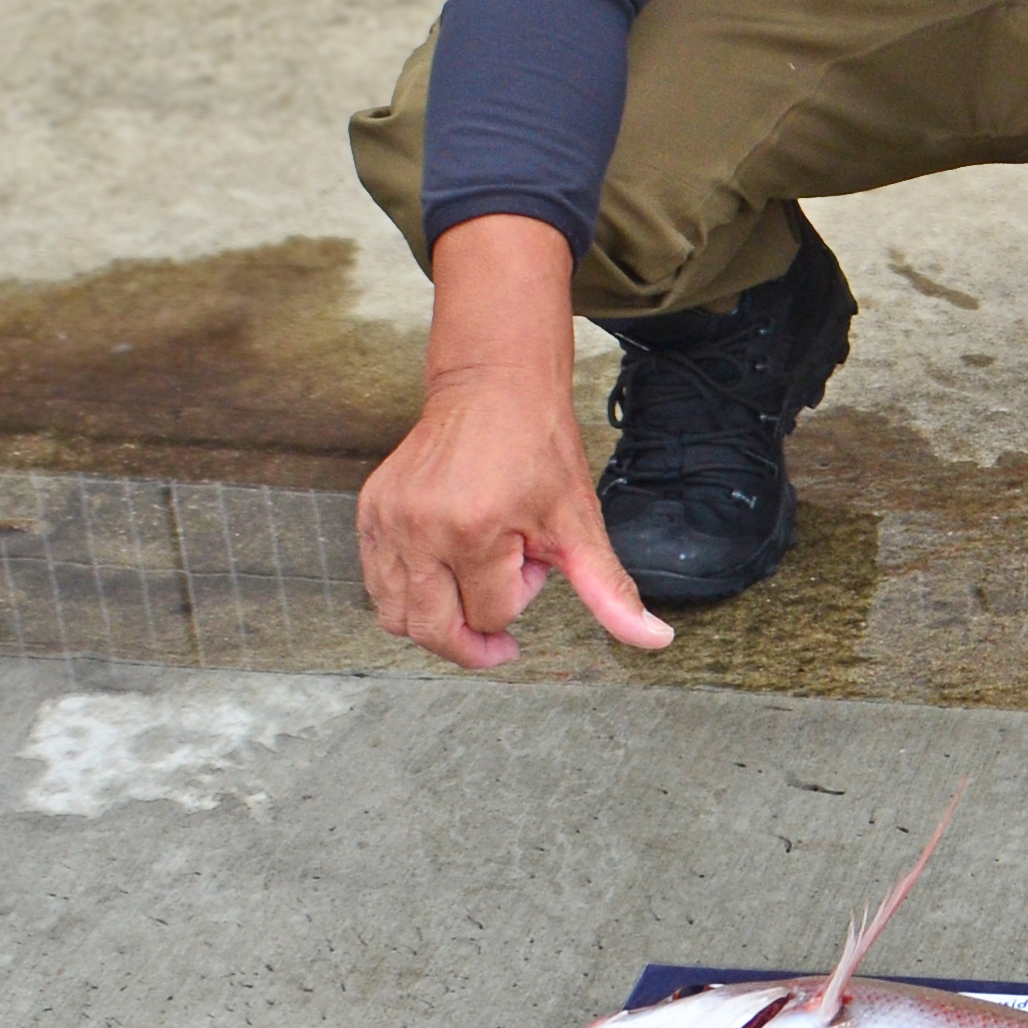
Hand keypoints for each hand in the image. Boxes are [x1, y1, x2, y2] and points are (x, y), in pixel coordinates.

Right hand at [355, 214, 671, 670]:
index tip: (533, 563)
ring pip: (396, 615)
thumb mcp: (581, 522)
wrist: (494, 387)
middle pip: (431, 630)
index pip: (489, 616)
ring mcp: (387, 520)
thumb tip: (657, 640)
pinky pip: (377, 582)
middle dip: (472, 639)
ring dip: (437, 615)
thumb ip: (609, 590)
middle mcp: (419, 529)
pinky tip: (443, 565)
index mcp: (474, 532)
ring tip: (471, 577)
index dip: (518, 599)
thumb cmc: (540, 451)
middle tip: (499, 633)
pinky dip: (409, 592)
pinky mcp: (370, 510)